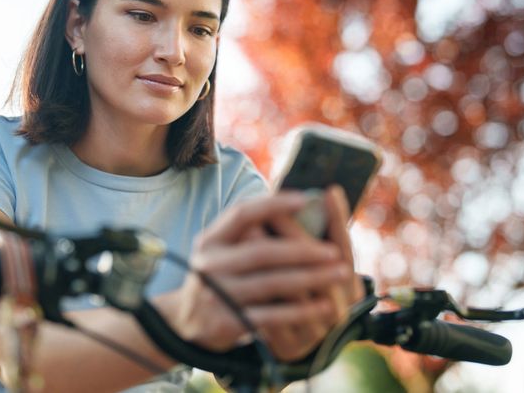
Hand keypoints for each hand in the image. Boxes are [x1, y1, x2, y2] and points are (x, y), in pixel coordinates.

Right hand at [167, 192, 350, 354]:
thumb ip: (247, 231)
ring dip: (310, 278)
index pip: (242, 214)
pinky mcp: (227, 323)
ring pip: (271, 283)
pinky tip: (323, 305)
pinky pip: (271, 315)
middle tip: (333, 251)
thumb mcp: (220, 249)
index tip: (305, 199)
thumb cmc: (217, 277)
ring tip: (339, 274)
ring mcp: (217, 294)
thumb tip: (296, 202)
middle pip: (262, 252)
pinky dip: (300, 311)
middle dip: (302, 249)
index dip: (273, 204)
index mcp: (211, 239)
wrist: (184, 324)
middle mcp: (210, 264)